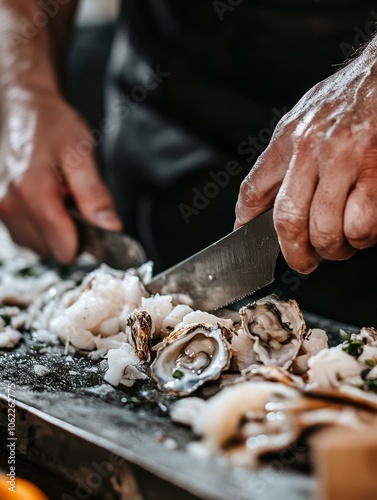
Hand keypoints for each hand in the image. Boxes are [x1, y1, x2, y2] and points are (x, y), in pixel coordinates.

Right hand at [0, 87, 121, 261]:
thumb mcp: (83, 156)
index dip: (87, 243)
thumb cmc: (53, 125)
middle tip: (74, 201)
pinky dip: (40, 225)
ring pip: (38, 245)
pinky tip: (45, 200)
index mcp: (33, 194)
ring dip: (55, 230)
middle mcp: (10, 206)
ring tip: (59, 197)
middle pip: (52, 250)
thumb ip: (96, 197)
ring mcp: (0, 209)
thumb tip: (112, 229)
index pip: (65, 249)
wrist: (21, 105)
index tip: (94, 225)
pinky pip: (25, 234)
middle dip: (70, 234)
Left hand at [235, 46, 376, 272]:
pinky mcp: (376, 169)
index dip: (245, 224)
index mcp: (287, 139)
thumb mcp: (301, 120)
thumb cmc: (345, 100)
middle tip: (304, 263)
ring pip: (326, 229)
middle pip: (287, 220)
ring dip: (333, 249)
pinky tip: (364, 231)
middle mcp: (310, 150)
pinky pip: (362, 223)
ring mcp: (344, 160)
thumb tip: (264, 199)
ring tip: (339, 246)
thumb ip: (282, 159)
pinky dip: (362, 237)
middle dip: (294, 254)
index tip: (245, 241)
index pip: (253, 191)